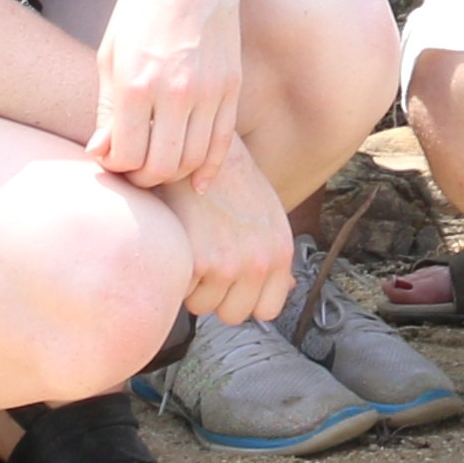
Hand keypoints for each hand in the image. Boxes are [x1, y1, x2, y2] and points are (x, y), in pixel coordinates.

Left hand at [83, 0, 247, 190]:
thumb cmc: (143, 9)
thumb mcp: (111, 52)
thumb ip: (107, 107)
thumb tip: (100, 152)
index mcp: (136, 83)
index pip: (126, 156)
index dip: (115, 167)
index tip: (111, 158)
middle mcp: (175, 92)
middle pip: (161, 166)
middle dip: (143, 178)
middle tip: (134, 170)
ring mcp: (209, 91)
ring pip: (193, 160)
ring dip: (174, 174)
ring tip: (160, 166)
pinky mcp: (232, 87)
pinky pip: (223, 143)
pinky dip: (210, 169)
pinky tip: (200, 182)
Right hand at [164, 141, 298, 326]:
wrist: (196, 148)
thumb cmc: (228, 178)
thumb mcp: (266, 213)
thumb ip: (273, 254)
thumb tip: (289, 288)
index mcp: (279, 251)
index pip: (267, 309)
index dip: (245, 298)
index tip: (231, 280)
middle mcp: (260, 262)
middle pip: (232, 314)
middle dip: (216, 294)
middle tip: (206, 258)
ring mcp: (229, 265)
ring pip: (202, 306)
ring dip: (192, 285)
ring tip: (192, 246)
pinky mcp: (198, 261)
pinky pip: (180, 292)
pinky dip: (174, 273)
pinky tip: (178, 241)